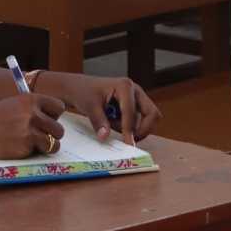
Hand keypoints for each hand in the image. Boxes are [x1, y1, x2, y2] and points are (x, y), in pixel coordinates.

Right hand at [0, 94, 65, 158]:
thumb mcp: (12, 105)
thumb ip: (31, 109)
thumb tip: (51, 120)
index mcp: (30, 99)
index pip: (59, 107)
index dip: (54, 116)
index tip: (46, 120)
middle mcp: (32, 114)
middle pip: (59, 128)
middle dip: (52, 135)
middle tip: (39, 136)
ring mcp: (29, 131)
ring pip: (54, 143)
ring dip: (47, 146)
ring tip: (33, 145)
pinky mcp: (24, 146)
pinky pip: (39, 152)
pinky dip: (33, 153)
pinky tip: (18, 147)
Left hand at [37, 72, 159, 144]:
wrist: (78, 87)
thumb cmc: (83, 92)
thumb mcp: (89, 106)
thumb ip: (99, 122)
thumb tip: (105, 137)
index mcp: (125, 86)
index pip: (132, 113)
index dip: (130, 130)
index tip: (128, 144)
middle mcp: (135, 90)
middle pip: (152, 114)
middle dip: (143, 129)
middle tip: (129, 139)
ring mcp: (136, 97)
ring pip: (148, 118)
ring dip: (135, 128)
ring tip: (113, 124)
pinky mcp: (135, 105)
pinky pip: (141, 120)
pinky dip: (131, 126)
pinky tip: (114, 122)